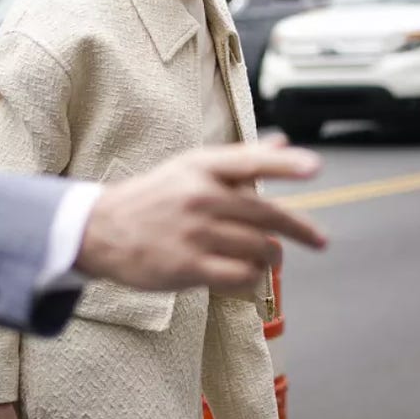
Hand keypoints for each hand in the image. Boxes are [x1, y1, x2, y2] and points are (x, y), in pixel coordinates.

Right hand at [76, 136, 325, 293]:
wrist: (100, 230)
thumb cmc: (154, 197)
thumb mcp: (191, 167)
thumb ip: (240, 158)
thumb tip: (283, 141)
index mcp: (202, 167)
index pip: (251, 161)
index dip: (286, 164)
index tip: (315, 168)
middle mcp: (200, 196)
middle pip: (267, 214)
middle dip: (299, 229)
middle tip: (318, 240)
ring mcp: (194, 232)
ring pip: (259, 248)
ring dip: (271, 257)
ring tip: (269, 257)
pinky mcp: (188, 266)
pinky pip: (240, 274)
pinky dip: (252, 276)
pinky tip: (248, 273)